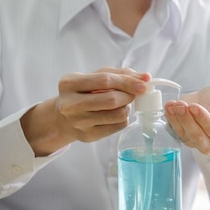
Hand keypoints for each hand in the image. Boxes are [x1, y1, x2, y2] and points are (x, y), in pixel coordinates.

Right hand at [21, 67, 149, 155]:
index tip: (143, 84)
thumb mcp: (95, 77)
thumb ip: (120, 74)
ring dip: (127, 107)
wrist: (63, 117)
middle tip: (132, 94)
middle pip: (111, 100)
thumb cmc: (84, 92)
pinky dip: (123, 118)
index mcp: (70, 83)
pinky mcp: (88, 136)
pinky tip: (115, 114)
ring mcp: (78, 122)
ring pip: (117, 114)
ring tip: (122, 103)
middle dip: (129, 96)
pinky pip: (117, 126)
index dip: (127, 82)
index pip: (105, 81)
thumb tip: (145, 77)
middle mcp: (70, 104)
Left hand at [164, 82, 209, 154]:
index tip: (194, 107)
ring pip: (184, 134)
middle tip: (181, 105)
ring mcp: (195, 141)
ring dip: (176, 119)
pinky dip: (170, 118)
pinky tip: (169, 107)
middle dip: (187, 119)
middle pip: (196, 135)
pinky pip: (175, 130)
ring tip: (173, 104)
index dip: (202, 118)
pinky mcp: (184, 135)